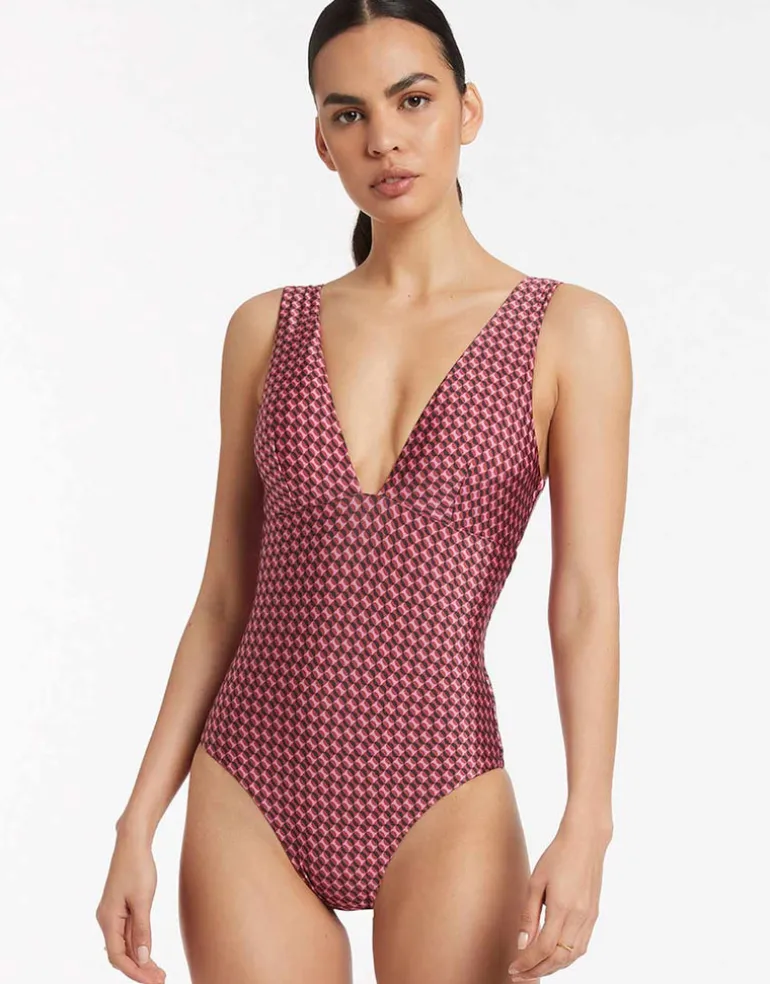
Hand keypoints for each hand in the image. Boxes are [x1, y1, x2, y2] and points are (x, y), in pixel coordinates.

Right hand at [95, 827, 166, 982]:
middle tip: (160, 980)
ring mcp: (113, 915)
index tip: (152, 981)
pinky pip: (128, 934)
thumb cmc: (137, 867)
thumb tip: (142, 957)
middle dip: (139, 969)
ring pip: (125, 945)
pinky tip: (150, 956)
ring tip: (159, 973)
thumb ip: (142, 930)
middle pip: (121, 954)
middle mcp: (106, 920)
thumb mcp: (142, 899)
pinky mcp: (121, 909)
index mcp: (107, 919)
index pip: (117, 956)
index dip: (134, 972)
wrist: (133, 842)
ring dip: (140, 960)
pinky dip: (139, 946)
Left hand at [507, 820, 609, 979]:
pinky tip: (554, 956)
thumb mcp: (536, 881)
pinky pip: (581, 946)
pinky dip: (567, 957)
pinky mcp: (594, 916)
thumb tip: (522, 943)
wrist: (586, 841)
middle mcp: (579, 917)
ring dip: (553, 967)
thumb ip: (529, 914)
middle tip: (520, 975)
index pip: (543, 948)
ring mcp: (589, 918)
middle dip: (538, 971)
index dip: (527, 963)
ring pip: (572, 956)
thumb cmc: (557, 856)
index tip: (513, 968)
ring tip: (534, 969)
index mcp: (562, 908)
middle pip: (559, 958)